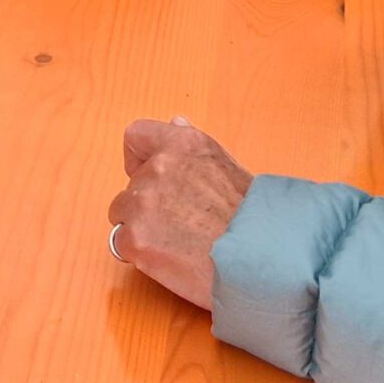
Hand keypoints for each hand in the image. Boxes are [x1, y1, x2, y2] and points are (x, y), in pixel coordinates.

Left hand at [107, 118, 253, 311]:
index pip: (137, 136)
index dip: (139, 159)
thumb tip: (174, 122)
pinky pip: (122, 245)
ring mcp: (142, 204)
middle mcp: (158, 168)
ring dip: (142, 229)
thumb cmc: (253, 218)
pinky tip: (171, 260)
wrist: (261, 259)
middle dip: (147, 205)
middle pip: (130, 186)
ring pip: (122, 216)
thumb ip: (191, 149)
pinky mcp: (135, 239)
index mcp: (182, 145)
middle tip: (180, 224)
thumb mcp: (227, 166)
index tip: (149, 175)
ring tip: (178, 244)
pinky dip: (140, 255)